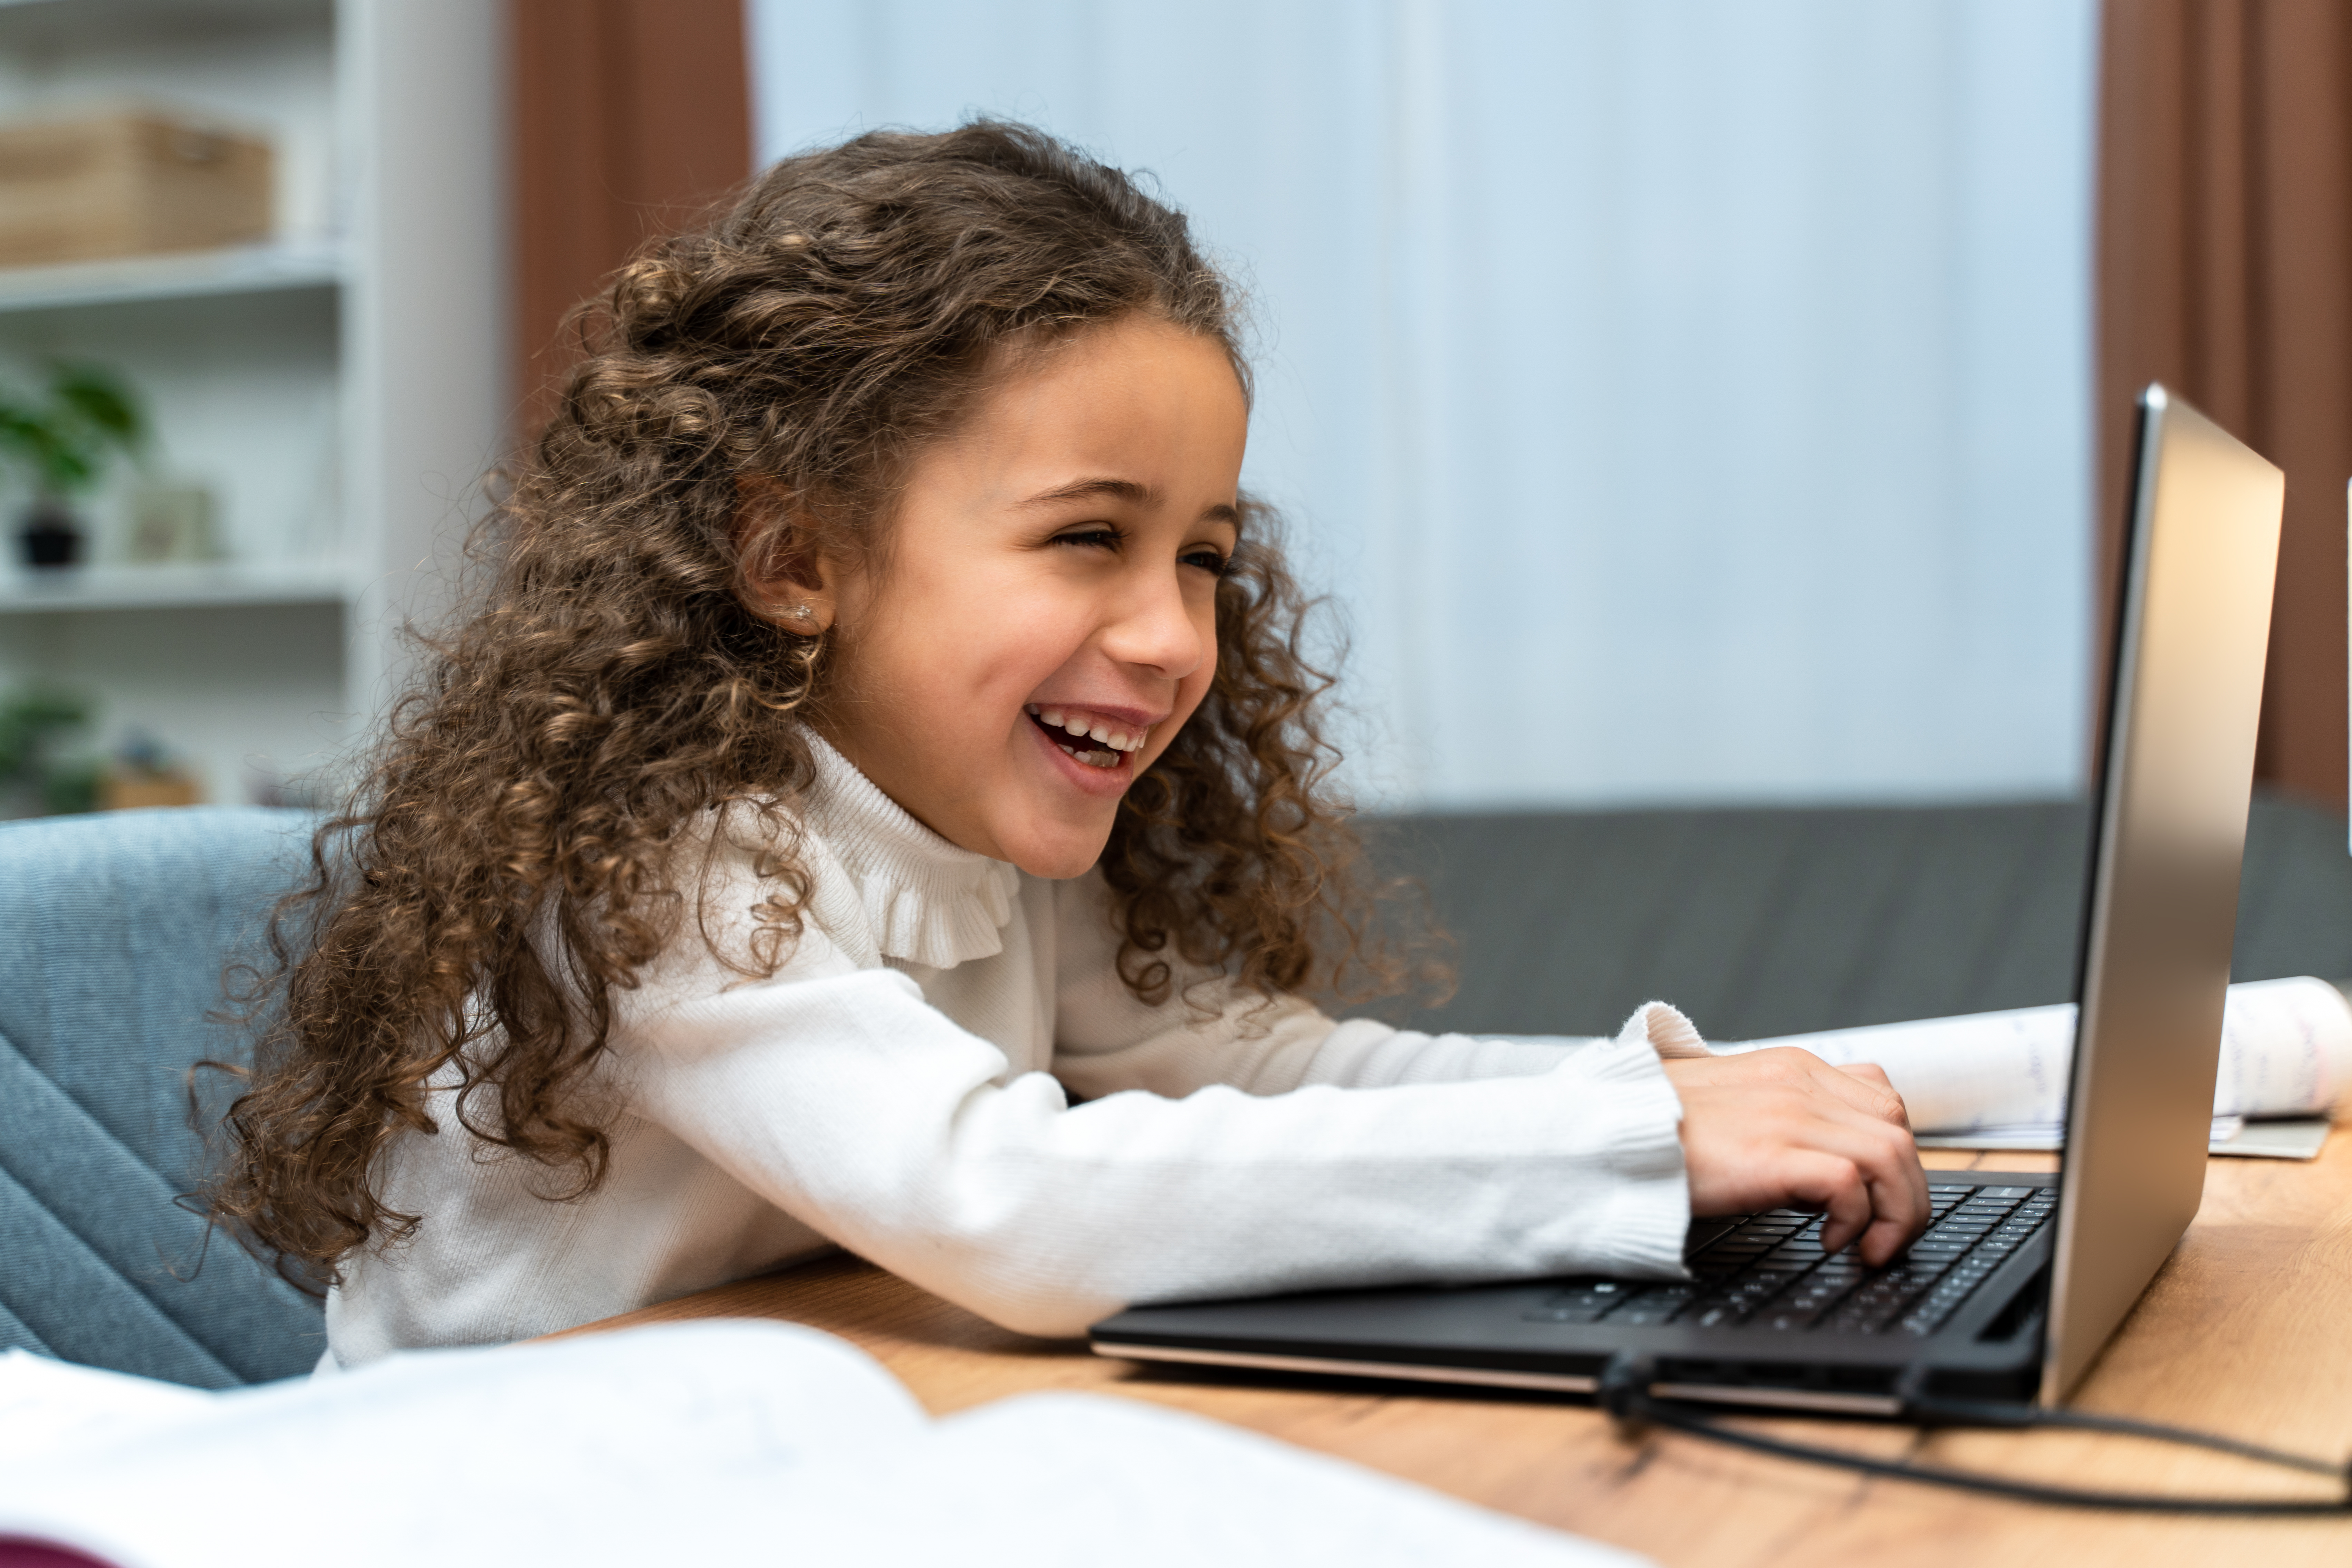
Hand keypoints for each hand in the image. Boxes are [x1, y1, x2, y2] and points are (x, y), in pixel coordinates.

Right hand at [1660, 1049, 1927, 1265]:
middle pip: (1898, 1129)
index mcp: (1790, 1068)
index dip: (1895, 1152)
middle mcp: (1798, 1082)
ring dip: (1894, 1212)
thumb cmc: (1659, 1132)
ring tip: (1867, 1247)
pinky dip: (1856, 1220)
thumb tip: (1818, 1172)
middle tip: (1885, 1235)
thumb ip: (1779, 1121)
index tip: (1879, 1195)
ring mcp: (1788, 1114)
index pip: (1882, 1097)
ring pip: (1891, 1155)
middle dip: (1907, 1192)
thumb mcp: (1731, 1109)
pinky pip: (1850, 1183)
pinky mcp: (1772, 1152)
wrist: (1608, 1135)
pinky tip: (1831, 1242)